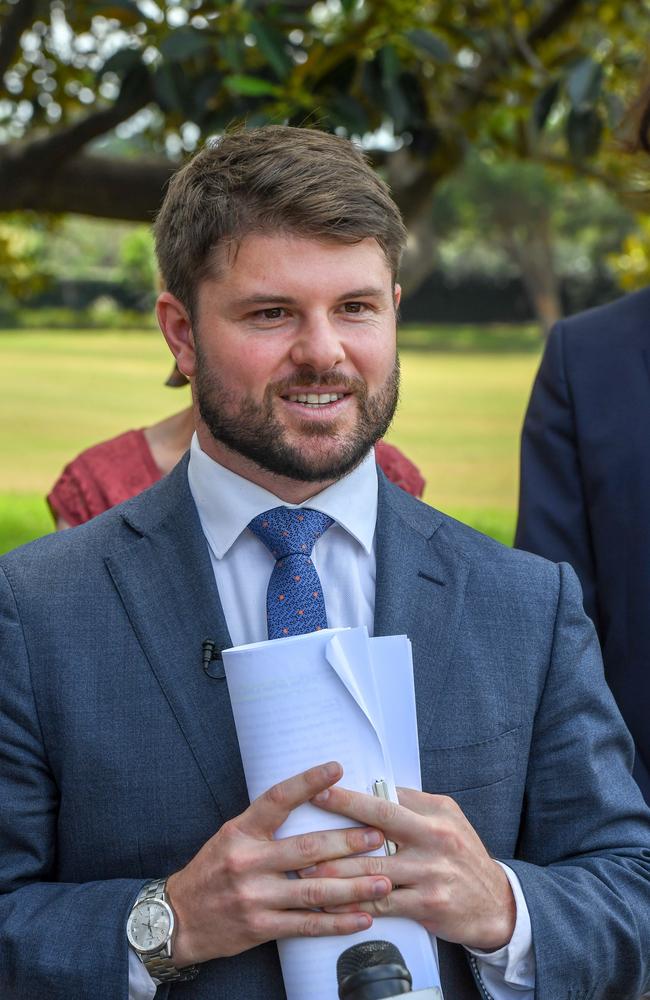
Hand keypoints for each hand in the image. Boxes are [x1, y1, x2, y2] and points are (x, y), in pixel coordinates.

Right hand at [166, 762, 391, 965]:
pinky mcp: (261, 927)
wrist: (177, 919)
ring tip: (384, 882)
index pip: (277, 799)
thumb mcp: (230, 836)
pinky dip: (338, 923)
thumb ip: (265, 824)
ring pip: (314, 891)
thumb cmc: (211, 871)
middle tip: (378, 836)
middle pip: (306, 849)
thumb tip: (311, 804)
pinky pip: (306, 925)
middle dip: (348, 842)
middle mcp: (248, 862)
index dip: (308, 783)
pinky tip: (362, 918)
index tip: (337, 769)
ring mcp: (255, 897)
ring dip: (354, 887)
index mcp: (240, 832)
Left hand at [299, 784, 515, 951]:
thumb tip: (375, 787)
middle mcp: (435, 839)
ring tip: (306, 868)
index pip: (390, 799)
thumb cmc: (462, 856)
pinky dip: (353, 905)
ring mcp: (431, 873)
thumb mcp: (448, 821)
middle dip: (341, 818)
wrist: (496, 903)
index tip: (322, 789)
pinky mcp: (427, 904)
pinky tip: (332, 904)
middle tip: (308, 816)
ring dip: (336, 870)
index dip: (353, 795)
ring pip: (374, 869)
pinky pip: (381, 904)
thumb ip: (414, 806)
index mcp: (436, 814)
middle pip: (381, 824)